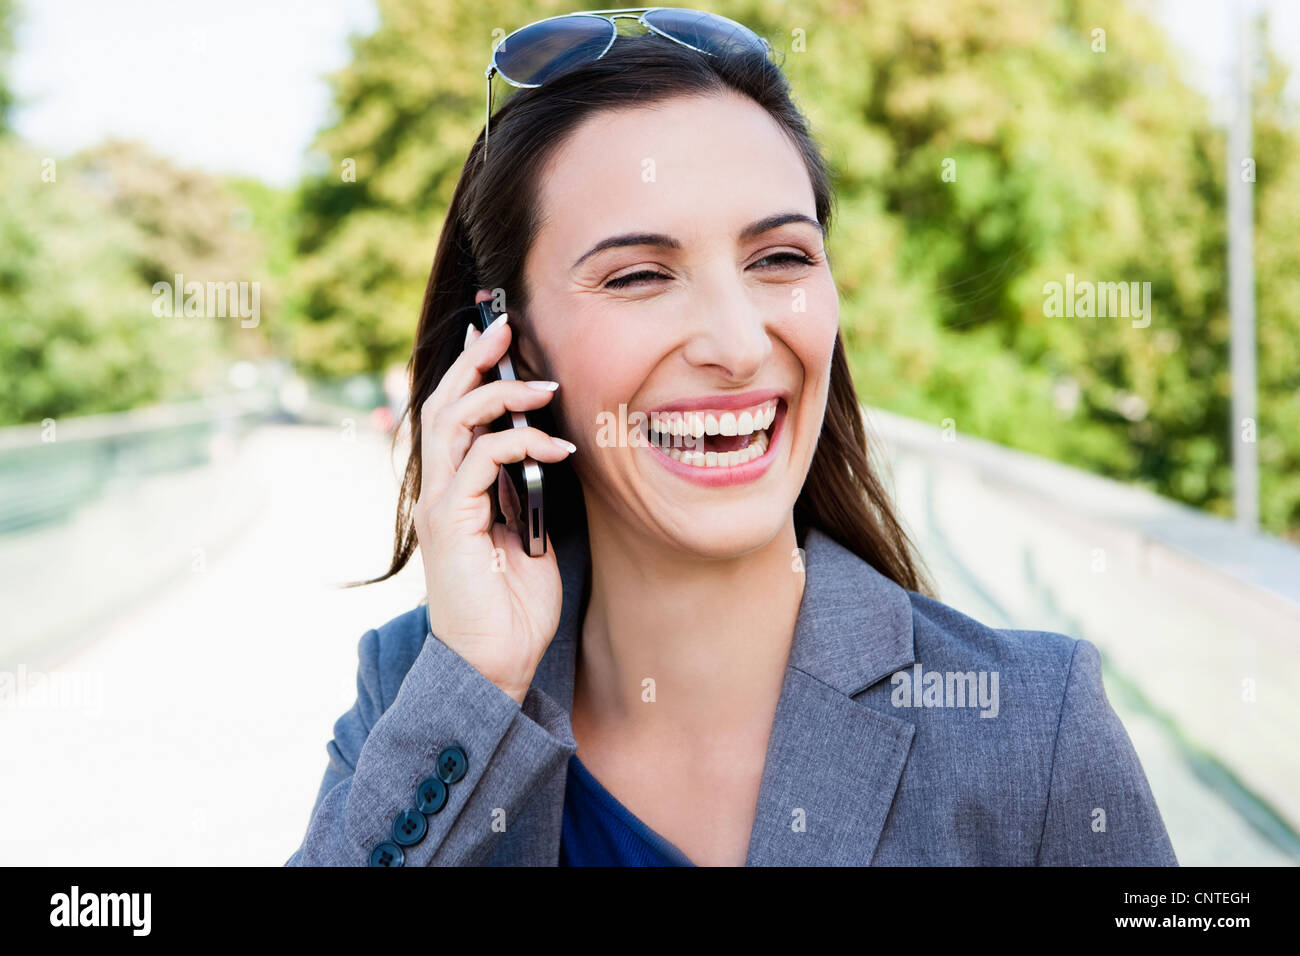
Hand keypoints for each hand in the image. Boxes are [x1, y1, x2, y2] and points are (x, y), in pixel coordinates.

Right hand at [412, 304, 574, 705]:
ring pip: (452, 423)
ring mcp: (440, 506)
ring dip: (498, 393)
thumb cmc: (514, 608)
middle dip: (474, 362)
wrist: (494, 666)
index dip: (472, 374)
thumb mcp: (529, 535)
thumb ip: (527, 492)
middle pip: (442, 405)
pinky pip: (479, 462)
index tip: (501, 338)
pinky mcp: (451, 524)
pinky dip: (520, 444)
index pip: (453, 417)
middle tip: (506, 325)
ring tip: (544, 385)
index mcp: (454, 492)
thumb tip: (549, 449)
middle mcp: (438, 492)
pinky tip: (557, 449)